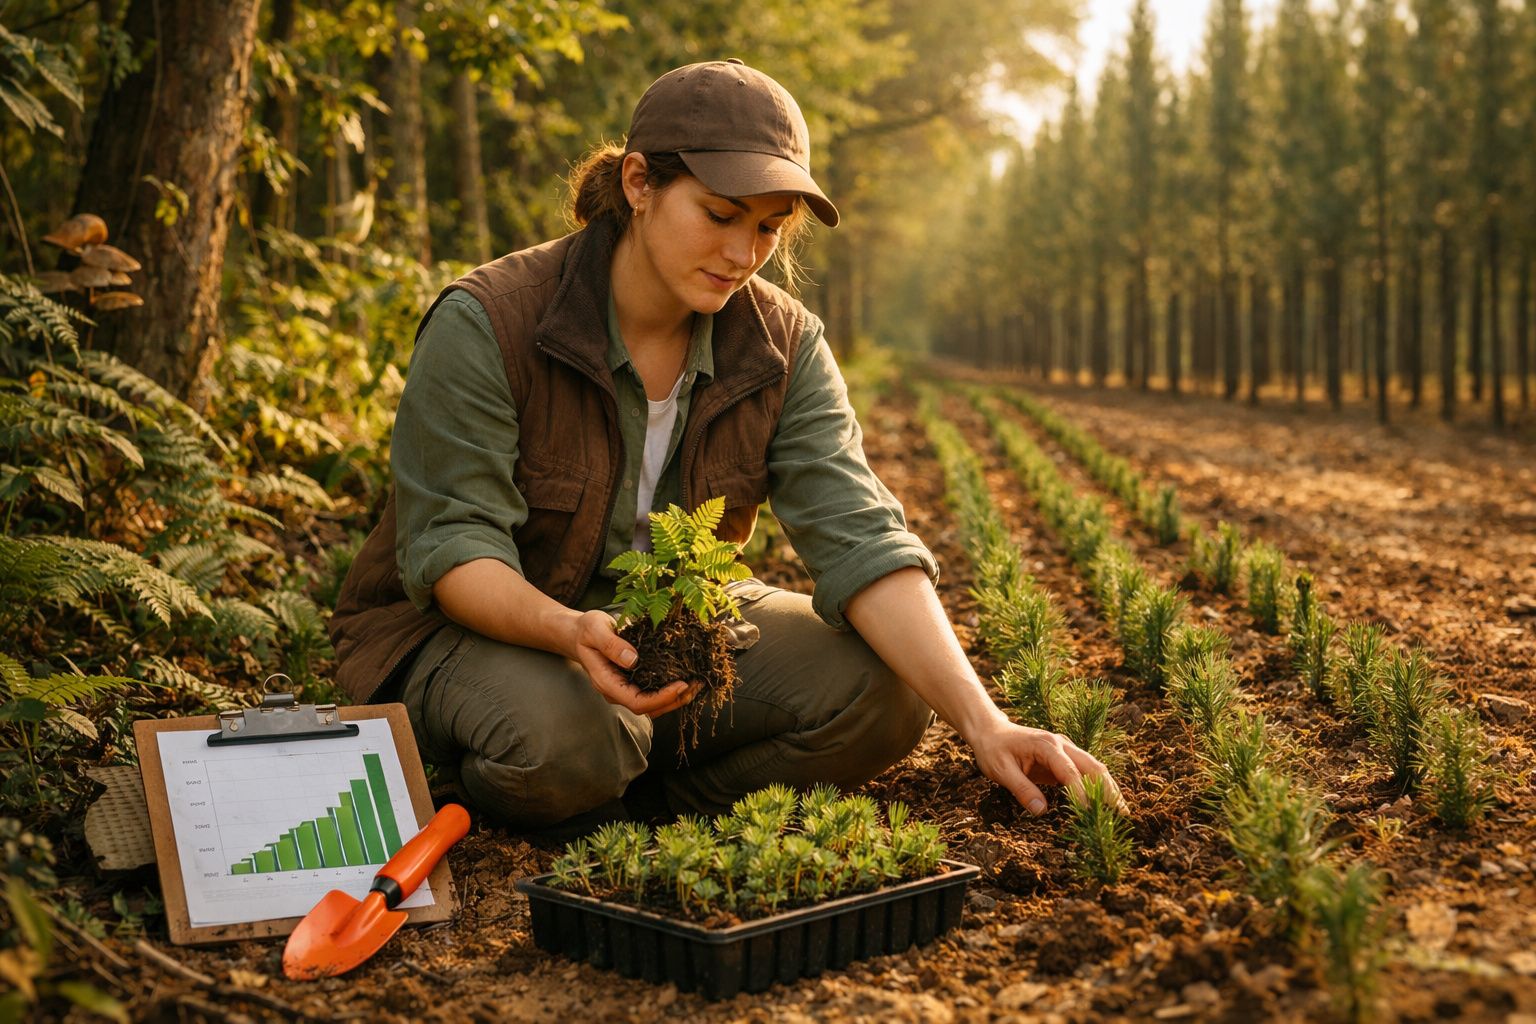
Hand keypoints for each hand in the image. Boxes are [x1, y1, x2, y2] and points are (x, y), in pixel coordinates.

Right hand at [570, 610, 699, 717]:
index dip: (660, 698)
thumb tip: (633, 659)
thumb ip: (611, 644)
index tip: (680, 685)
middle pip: (649, 708)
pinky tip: (686, 676)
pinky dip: (671, 688)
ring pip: (654, 704)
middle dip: (675, 700)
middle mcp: (617, 691)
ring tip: (697, 684)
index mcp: (607, 683)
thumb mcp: (595, 630)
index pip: (637, 702)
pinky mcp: (634, 681)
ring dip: (677, 697)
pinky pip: (654, 691)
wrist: (579, 634)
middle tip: (697, 685)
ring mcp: (626, 688)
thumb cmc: (586, 631)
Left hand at [970, 720, 1125, 815]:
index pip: (1070, 772)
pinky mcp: (1065, 758)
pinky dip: (1098, 787)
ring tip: (1121, 811)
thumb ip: (1022, 790)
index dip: (1081, 794)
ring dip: (1108, 788)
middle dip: (1108, 790)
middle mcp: (1062, 744)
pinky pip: (1086, 772)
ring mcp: (1066, 750)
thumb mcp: (1001, 771)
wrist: (991, 732)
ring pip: (1095, 768)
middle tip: (1122, 813)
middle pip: (1093, 767)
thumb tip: (1042, 811)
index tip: (1089, 813)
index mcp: (1047, 746)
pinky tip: (1105, 804)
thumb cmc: (994, 750)